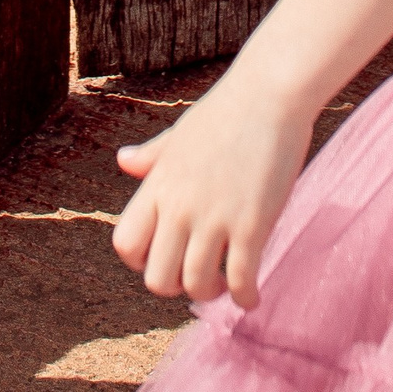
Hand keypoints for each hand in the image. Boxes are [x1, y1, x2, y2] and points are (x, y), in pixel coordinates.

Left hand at [112, 62, 313, 308]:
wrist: (269, 93)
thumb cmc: (226, 111)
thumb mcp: (180, 134)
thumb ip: (152, 156)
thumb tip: (122, 161)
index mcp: (159, 183)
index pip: (125, 243)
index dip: (141, 261)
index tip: (165, 258)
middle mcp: (179, 205)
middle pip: (157, 278)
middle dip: (176, 287)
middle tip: (198, 275)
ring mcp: (214, 217)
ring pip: (196, 286)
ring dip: (212, 294)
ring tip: (226, 282)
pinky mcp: (251, 224)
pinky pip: (241, 281)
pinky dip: (246, 298)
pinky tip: (252, 295)